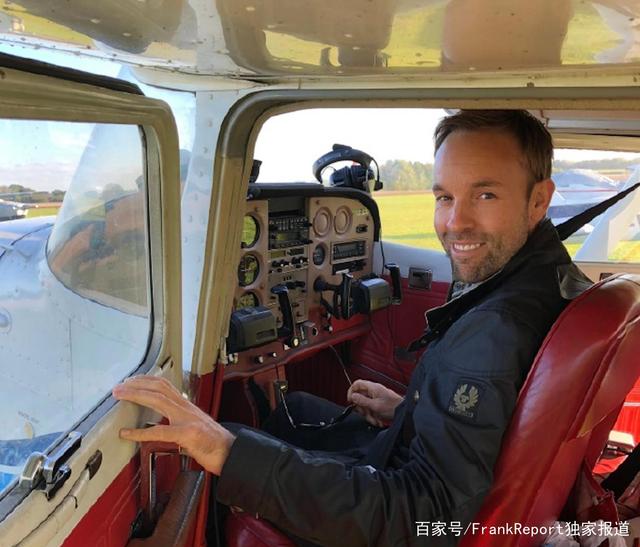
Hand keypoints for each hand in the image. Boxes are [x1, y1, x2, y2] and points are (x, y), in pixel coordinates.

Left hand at [112, 376, 234, 475]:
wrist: (232, 453)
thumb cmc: (214, 444)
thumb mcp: (195, 426)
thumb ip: (180, 421)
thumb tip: (164, 424)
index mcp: (187, 407)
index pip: (165, 385)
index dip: (146, 380)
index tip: (130, 380)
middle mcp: (187, 408)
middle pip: (159, 386)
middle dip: (137, 383)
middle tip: (118, 387)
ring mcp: (188, 420)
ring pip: (159, 399)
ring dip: (137, 395)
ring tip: (120, 396)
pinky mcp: (188, 434)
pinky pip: (160, 431)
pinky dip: (140, 432)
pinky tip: (128, 434)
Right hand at [346, 380, 402, 426]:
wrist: (404, 413)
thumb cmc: (393, 407)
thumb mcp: (375, 405)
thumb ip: (362, 401)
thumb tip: (352, 397)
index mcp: (373, 387)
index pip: (357, 384)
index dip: (351, 392)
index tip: (351, 401)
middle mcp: (374, 391)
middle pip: (360, 397)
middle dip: (362, 408)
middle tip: (365, 413)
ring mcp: (376, 398)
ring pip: (365, 405)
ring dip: (368, 415)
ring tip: (375, 419)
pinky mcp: (379, 404)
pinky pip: (371, 409)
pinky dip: (373, 416)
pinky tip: (378, 420)